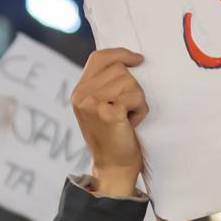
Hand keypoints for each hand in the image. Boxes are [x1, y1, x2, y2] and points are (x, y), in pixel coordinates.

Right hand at [72, 47, 147, 198]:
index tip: (139, 60)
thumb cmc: (114, 135)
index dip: (121, 54)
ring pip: (130, 82)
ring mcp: (92, 103)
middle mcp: (81, 95)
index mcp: (79, 91)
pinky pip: (136, 97)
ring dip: (137, 101)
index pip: (99, 57)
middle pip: (120, 69)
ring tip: (128, 118)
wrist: (114, 167)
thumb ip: (105, 84)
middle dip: (133, 88)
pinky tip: (131, 124)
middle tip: (126, 110)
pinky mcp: (107, 113)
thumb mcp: (102, 106)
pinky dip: (140, 111)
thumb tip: (129, 60)